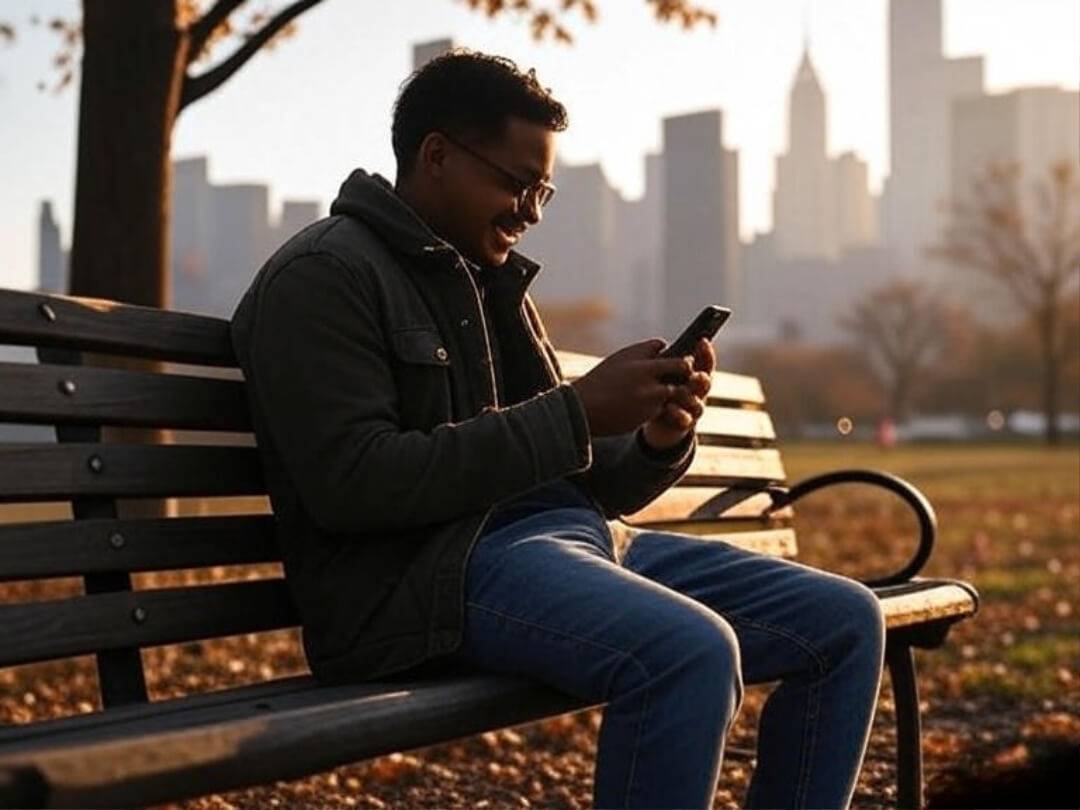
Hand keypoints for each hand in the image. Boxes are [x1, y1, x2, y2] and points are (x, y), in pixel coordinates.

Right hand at [571, 339, 694, 435]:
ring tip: (664, 391)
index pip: (678, 361)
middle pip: (681, 378)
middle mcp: (649, 384)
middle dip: (684, 376)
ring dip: (672, 394)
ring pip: (673, 395)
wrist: (583, 408)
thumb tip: (665, 345)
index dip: (683, 362)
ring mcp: (649, 403)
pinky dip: (658, 408)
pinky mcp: (645, 418)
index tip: (683, 363)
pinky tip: (646, 406)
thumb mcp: (621, 358)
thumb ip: (645, 351)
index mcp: (643, 366)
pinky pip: (660, 410)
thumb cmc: (602, 380)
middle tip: (682, 377)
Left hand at [641, 337, 714, 450]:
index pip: (705, 363)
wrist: (661, 421)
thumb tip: (661, 344)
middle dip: (702, 378)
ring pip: (698, 403)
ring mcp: (694, 409)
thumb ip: (668, 362)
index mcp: (695, 376)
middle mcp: (699, 392)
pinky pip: (685, 419)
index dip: (706, 352)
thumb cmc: (665, 392)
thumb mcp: (666, 375)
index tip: (702, 341)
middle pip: (706, 384)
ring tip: (680, 392)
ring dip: (689, 397)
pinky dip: (678, 413)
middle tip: (697, 375)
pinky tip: (668, 407)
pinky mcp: (686, 423)